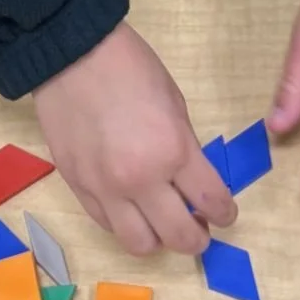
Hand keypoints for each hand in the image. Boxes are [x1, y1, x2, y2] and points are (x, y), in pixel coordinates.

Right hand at [33, 20, 236, 256]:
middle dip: (197, 238)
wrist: (73, 55)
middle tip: (201, 230)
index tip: (226, 213)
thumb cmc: (131, 68)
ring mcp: (105, 190)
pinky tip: (132, 210)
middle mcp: (140, 181)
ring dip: (159, 240)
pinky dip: (125, 224)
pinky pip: (107, 225)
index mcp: (172, 151)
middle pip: (178, 236)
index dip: (225, 212)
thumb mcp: (174, 102)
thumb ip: (185, 147)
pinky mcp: (78, 189)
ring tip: (163, 224)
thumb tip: (191, 181)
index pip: (210, 201)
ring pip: (140, 245)